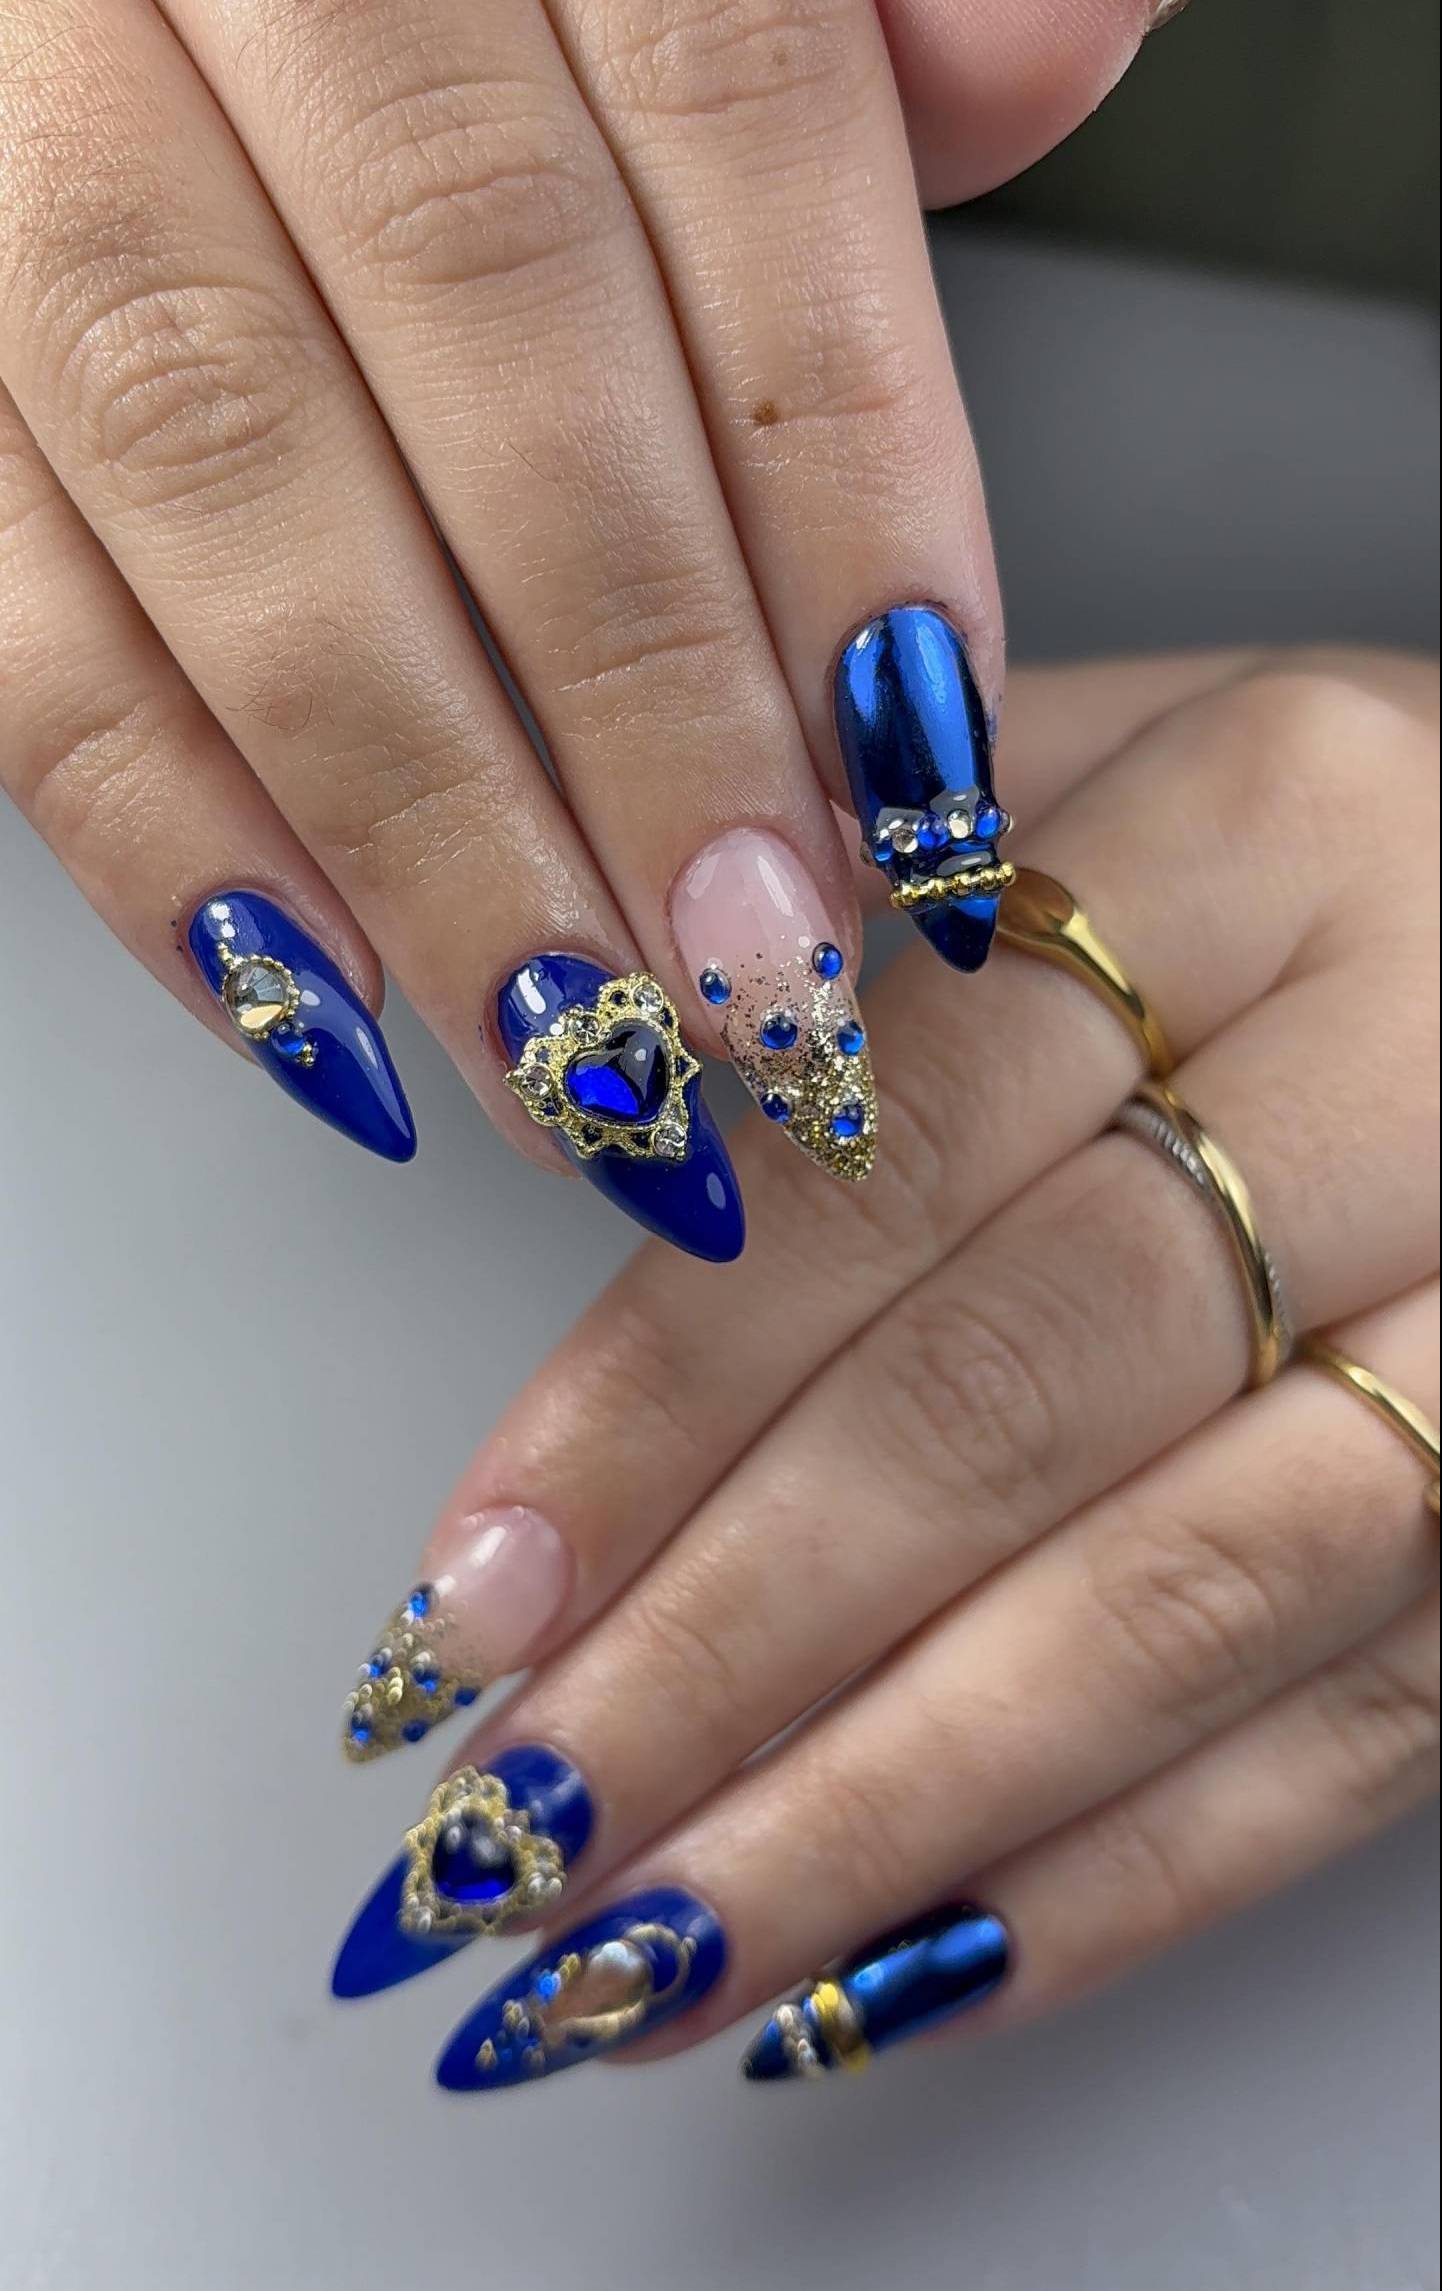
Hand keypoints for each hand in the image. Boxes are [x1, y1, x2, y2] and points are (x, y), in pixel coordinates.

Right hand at [0, 0, 1154, 1252]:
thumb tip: (1047, 53)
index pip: (730, 105)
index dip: (843, 462)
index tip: (921, 760)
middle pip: (482, 304)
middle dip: (645, 684)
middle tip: (762, 967)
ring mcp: (23, 114)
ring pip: (221, 461)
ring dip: (419, 808)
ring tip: (577, 1046)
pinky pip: (0, 591)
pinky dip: (157, 818)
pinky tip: (317, 999)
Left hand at [330, 648, 1438, 2085]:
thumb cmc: (1332, 877)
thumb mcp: (1129, 781)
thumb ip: (873, 922)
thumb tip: (580, 1142)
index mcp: (1267, 822)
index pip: (894, 1145)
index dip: (659, 1398)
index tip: (471, 1601)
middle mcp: (1422, 1062)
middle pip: (1016, 1397)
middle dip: (726, 1653)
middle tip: (505, 1836)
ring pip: (1176, 1604)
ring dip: (876, 1815)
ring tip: (644, 1957)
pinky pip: (1351, 1733)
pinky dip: (1111, 1881)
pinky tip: (893, 1972)